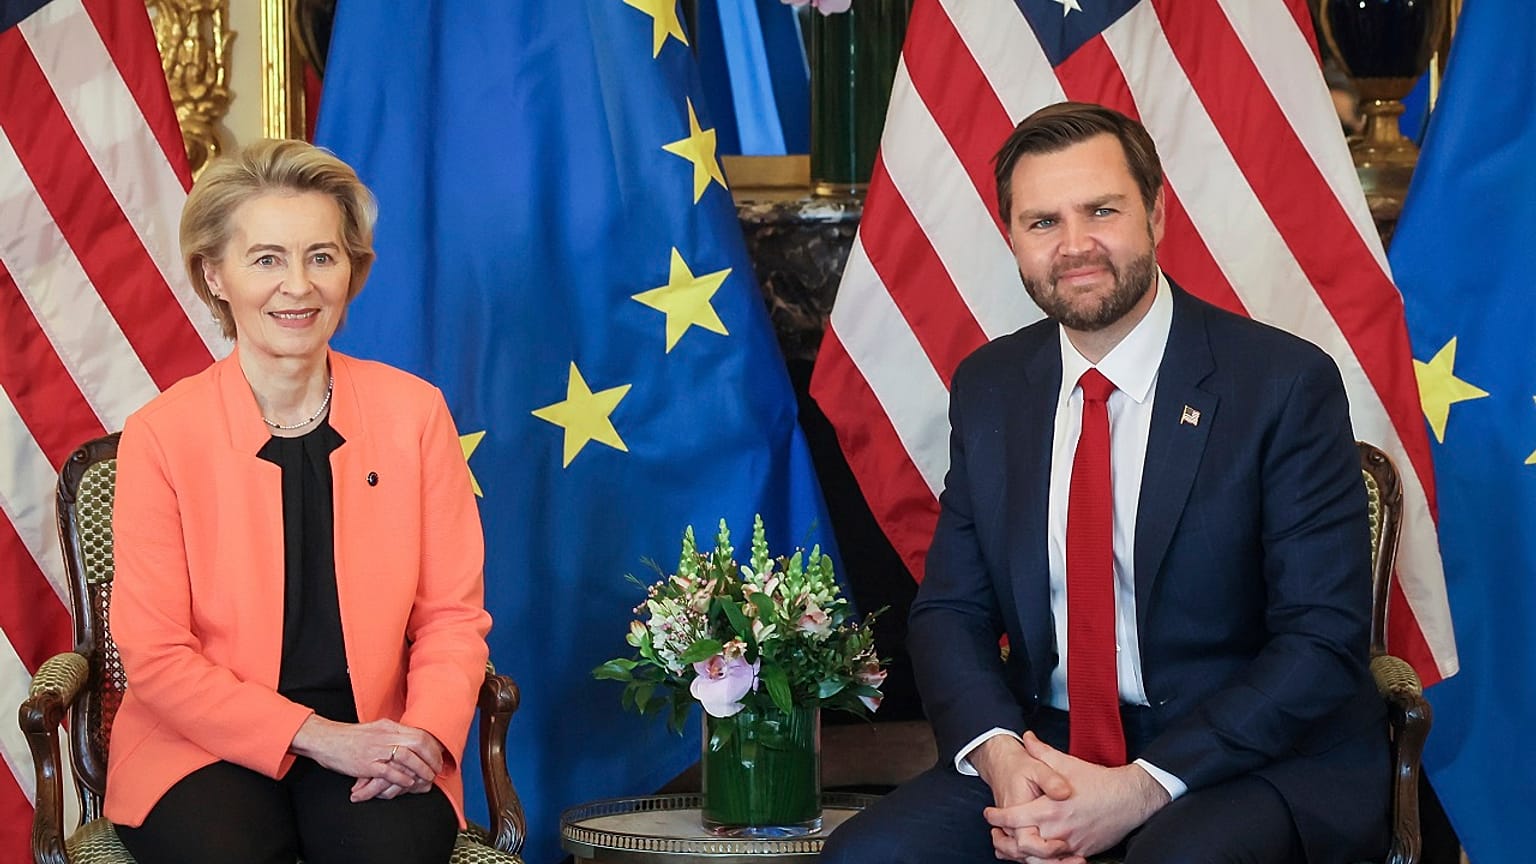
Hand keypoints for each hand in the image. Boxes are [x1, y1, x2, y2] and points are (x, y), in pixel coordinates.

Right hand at [290, 716, 445, 801]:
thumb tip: (411, 743)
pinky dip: (403, 778)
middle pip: (419, 743)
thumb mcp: (375, 730)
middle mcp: (385, 735)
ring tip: (427, 778)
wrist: (325, 740)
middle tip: (436, 770)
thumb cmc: (349, 738)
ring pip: (408, 757)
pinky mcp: (367, 764)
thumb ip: (392, 735)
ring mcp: (376, 749)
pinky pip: (390, 771)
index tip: (439, 756)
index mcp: (389, 726)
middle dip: (432, 758)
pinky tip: (409, 783)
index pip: (420, 733)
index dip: (434, 747)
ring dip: (421, 769)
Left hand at [985, 732, 1170, 858]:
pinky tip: (1037, 848)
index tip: (990, 814)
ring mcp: (1069, 844)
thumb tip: (1026, 738)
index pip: (1013, 819)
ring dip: (1022, 852)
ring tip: (1012, 843)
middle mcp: (1057, 830)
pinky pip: (1056, 860)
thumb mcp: (1067, 763)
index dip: (996, 818)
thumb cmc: (1098, 782)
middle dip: (1004, 840)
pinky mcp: (1080, 852)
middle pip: (1021, 844)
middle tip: (997, 832)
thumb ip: (1042, 752)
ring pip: (1037, 857)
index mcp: (1050, 808)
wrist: (1129, 799)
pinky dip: (1043, 857)